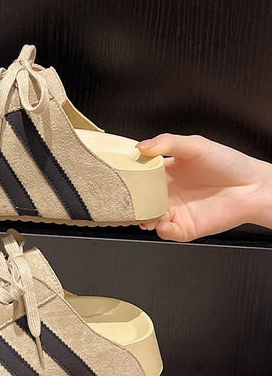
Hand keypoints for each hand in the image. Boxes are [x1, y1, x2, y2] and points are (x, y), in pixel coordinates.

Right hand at [137, 134, 270, 240]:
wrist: (254, 187)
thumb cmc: (229, 164)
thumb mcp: (195, 145)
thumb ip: (167, 143)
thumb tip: (142, 147)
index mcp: (166, 173)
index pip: (139, 176)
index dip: (129, 177)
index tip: (121, 175)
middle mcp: (167, 193)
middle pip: (140, 199)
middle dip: (132, 201)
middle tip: (127, 198)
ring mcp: (174, 211)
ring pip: (149, 218)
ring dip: (143, 218)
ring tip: (144, 213)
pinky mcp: (184, 227)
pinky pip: (166, 232)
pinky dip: (161, 229)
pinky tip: (164, 222)